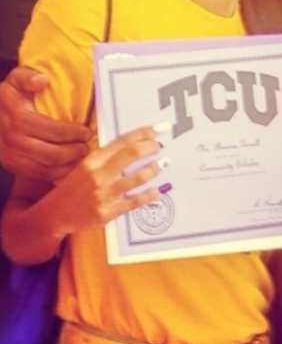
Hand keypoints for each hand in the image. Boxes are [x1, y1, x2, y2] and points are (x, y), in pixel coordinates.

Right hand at [0, 67, 91, 180]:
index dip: (73, 133)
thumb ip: (27, 78)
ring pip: (46, 168)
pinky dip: (57, 174)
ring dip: (68, 165)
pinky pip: (39, 175)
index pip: (52, 131)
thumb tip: (42, 80)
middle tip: (87, 146)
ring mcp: (12, 156)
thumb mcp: (15, 81)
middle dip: (75, 152)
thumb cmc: (7, 98)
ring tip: (81, 155)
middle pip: (52, 154)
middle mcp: (14, 140)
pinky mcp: (13, 166)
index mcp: (18, 118)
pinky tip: (69, 165)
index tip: (87, 132)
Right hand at [45, 125, 168, 234]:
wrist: (55, 214)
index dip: (143, 133)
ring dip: (154, 169)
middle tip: (161, 145)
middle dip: (151, 147)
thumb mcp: (85, 166)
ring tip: (164, 163)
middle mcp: (99, 175)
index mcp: (93, 160)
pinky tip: (159, 190)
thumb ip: (107, 155)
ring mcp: (104, 194)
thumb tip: (135, 143)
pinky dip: (150, 195)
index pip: (122, 141)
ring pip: (137, 178)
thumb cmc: (74, 186)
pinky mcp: (108, 212)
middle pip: (131, 155)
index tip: (159, 128)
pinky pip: (135, 202)